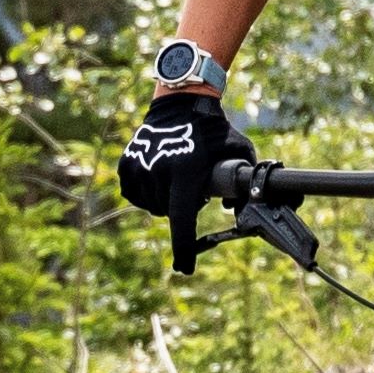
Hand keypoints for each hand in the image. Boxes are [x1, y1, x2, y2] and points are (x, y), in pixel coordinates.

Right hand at [118, 84, 252, 274]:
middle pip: (168, 213)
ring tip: (176, 178)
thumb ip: (247, 182)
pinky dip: (146, 192)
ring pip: (151, 205)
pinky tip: (158, 176)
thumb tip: (247, 212)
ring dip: (164, 200)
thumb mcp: (239, 151)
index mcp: (186, 172)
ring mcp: (139, 167)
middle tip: (192, 190)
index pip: (183, 219)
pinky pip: (134, 194)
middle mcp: (159, 171)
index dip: (184, 248)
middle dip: (181, 208)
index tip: (185, 268)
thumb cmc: (215, 130)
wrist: (181, 104)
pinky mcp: (126, 164)